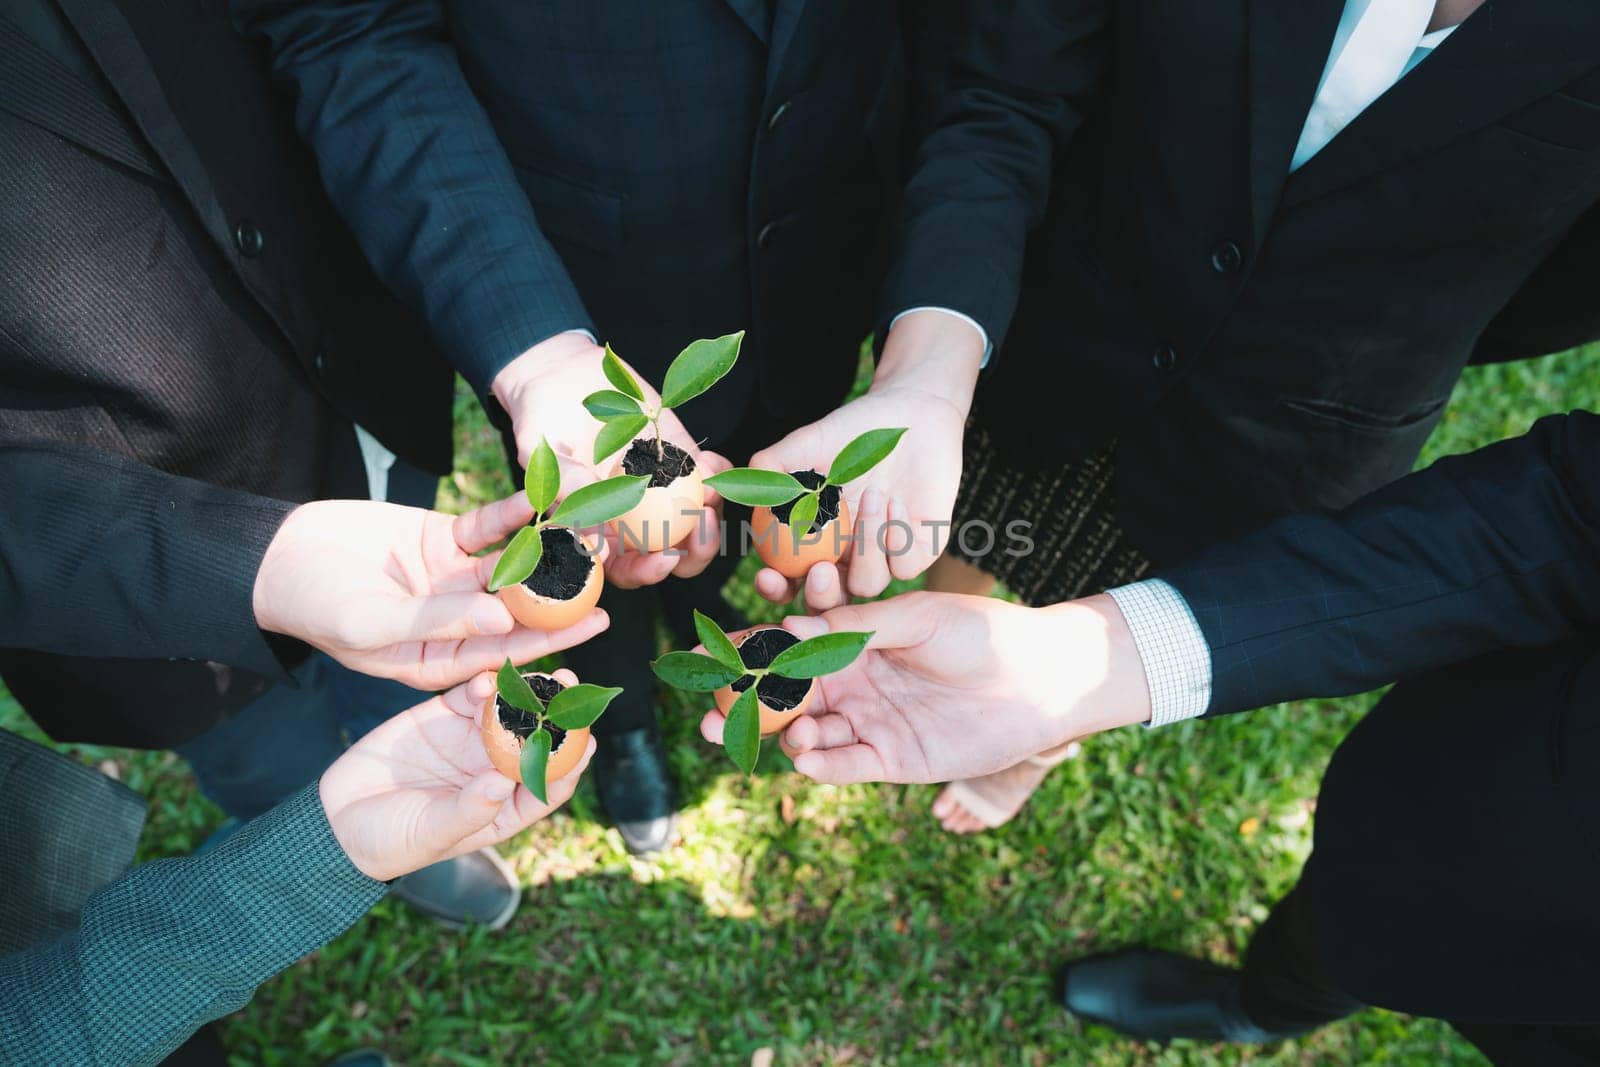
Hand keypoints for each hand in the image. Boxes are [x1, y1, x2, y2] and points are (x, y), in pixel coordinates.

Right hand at [252, 493, 607, 689]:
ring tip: (588, 532)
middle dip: (564, 594)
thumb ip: (436, 624)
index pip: (507, 654)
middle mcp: (458, 623)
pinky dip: (513, 515)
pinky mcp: (445, 540)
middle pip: (521, 610)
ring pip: (512, 566)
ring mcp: (454, 580)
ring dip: (548, 549)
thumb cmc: (314, 605)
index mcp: (442, 661)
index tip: (597, 625)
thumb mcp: (372, 624)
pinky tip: (542, 500)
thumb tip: (500, 623)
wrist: (275, 555)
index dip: (553, 641)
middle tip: (610, 574)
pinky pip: (488, 528)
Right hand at [320, 672, 592, 880]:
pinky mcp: (442, 716)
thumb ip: (466, 810)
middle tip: (570, 688)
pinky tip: (490, 677)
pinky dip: (483, 684)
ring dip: (528, 693)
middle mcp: (493, 771)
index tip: (587, 742)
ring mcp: (469, 741)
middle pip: (536, 741)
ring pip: (509, 712)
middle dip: (556, 716)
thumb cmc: (387, 841)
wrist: (335, 819)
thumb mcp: (429, 832)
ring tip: (543, 673)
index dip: (570, 764)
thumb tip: (503, 784)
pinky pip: (470, 696)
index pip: (547, 786)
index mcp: (502, 807)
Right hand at [491, 333, 722, 584]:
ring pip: (697, 520)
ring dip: (711, 511)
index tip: (666, 559)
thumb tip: (596, 530)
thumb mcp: (546, 455)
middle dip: (696, 551)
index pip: (628, 569)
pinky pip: (708, 476)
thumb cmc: (542, 423)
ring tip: (709, 490)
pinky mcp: (680, 461)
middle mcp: (635, 520)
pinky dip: (716, 473)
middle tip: (702, 521)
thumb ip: (568, 487)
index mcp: (600, 534)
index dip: (648, 572)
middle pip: (674, 554)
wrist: (561, 380)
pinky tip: (708, 460)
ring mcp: (662, 492)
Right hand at [698, 592, 1151, 783]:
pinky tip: (803, 758)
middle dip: (744, 707)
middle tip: (706, 716)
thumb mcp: (918, 616)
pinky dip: (820, 764)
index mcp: (853, 642)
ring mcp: (870, 723)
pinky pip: (844, 765)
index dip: (747, 651)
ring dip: (780, 737)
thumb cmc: (982, 634)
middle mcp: (853, 684)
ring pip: (808, 734)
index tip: (703, 653)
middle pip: (785, 697)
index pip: (787, 645)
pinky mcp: (892, 759)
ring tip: (764, 736)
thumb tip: (795, 622)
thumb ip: (859, 625)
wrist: (1040, 679)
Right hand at [751, 310, 979, 603]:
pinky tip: (894, 502)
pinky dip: (897, 538)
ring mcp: (883, 559)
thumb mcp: (807, 444)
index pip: (789, 582)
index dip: (776, 588)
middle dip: (821, 595)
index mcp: (814, 542)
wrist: (910, 415)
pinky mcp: (919, 551)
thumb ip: (771, 467)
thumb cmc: (853, 431)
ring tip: (872, 495)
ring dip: (866, 547)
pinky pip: (906, 566)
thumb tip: (731, 491)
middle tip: (820, 570)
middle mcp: (846, 558)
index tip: (768, 576)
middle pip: (829, 601)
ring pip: (868, 584)